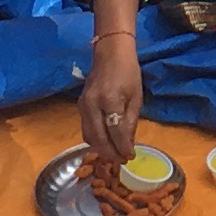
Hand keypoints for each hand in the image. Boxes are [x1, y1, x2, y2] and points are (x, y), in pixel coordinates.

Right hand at [78, 27, 141, 166]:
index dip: (123, 147)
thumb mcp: (136, 98)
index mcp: (110, 100)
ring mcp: (83, 106)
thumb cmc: (128, 73)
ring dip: (101, 149)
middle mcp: (92, 105)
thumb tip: (128, 145)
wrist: (109, 54)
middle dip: (110, 153)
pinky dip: (95, 140)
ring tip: (114, 155)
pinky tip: (105, 143)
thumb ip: (131, 122)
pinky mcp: (79, 106)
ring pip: (89, 136)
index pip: (115, 132)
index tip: (130, 157)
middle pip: (98, 138)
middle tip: (121, 161)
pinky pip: (85, 129)